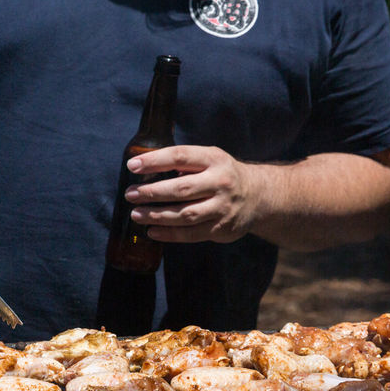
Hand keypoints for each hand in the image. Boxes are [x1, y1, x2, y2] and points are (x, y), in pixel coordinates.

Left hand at [122, 145, 260, 243]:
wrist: (259, 195)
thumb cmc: (223, 174)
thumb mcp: (210, 159)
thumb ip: (184, 162)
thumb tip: (145, 167)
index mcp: (214, 159)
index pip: (180, 156)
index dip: (154, 160)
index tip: (132, 165)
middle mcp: (220, 182)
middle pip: (180, 189)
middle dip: (151, 192)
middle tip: (131, 194)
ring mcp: (222, 207)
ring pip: (184, 214)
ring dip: (156, 215)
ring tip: (136, 214)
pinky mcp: (221, 228)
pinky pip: (190, 234)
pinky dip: (169, 234)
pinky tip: (152, 231)